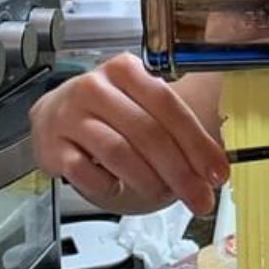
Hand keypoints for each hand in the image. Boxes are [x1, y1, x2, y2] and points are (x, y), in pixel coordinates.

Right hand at [30, 54, 227, 216]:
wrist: (53, 116)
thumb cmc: (108, 112)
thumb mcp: (142, 106)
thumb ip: (177, 131)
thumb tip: (214, 169)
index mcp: (125, 70)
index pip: (168, 106)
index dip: (197, 142)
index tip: (217, 172)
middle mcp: (94, 88)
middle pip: (148, 132)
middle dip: (180, 172)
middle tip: (200, 198)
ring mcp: (69, 116)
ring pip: (119, 152)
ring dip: (149, 180)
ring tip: (163, 193)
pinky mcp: (51, 146)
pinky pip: (86, 172)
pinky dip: (108, 185)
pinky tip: (119, 187)